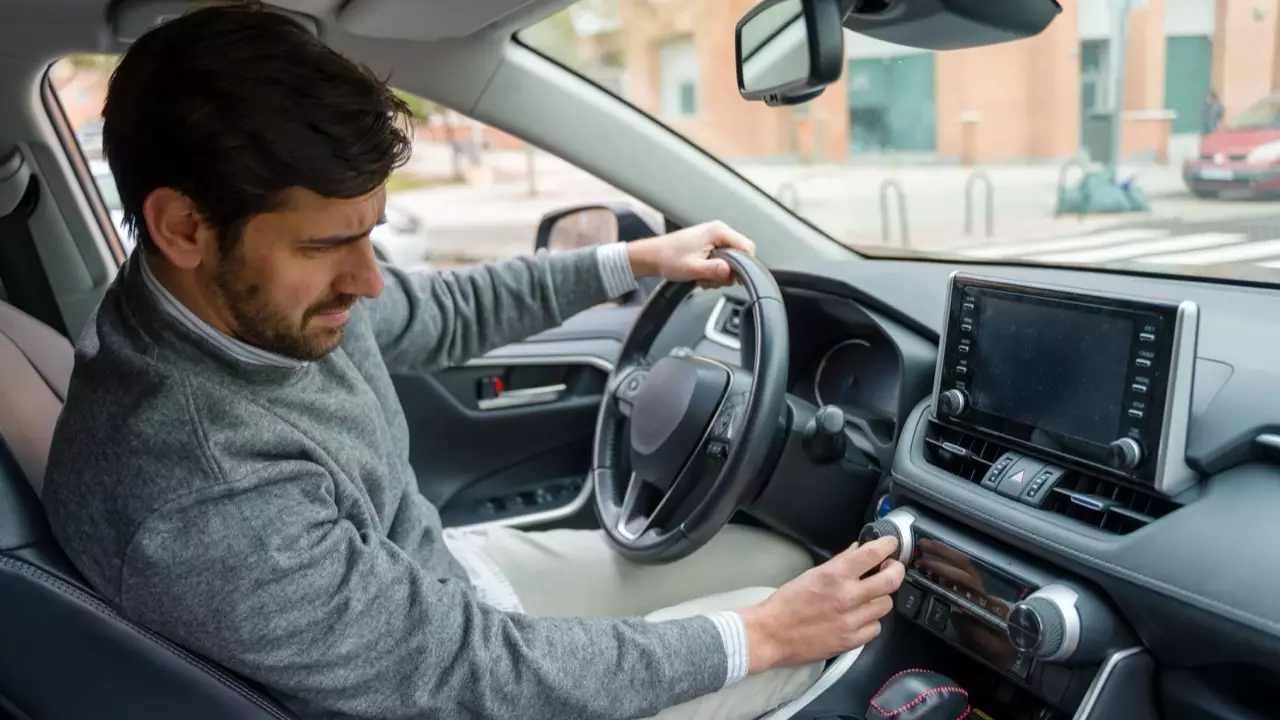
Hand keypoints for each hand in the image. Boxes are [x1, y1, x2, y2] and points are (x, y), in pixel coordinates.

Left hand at [625, 221, 756, 286]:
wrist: (653, 256)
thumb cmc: (668, 258)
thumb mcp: (693, 268)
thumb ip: (715, 270)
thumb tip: (732, 272)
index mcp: (718, 231)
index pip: (747, 247)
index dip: (743, 266)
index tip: (732, 278)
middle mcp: (719, 231)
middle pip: (740, 255)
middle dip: (729, 271)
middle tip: (712, 278)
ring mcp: (714, 237)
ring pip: (731, 259)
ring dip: (719, 273)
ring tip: (703, 276)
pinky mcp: (709, 243)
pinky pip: (722, 259)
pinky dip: (714, 270)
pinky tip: (701, 273)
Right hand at [737, 536, 905, 673]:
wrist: (772, 634)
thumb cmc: (787, 604)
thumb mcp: (812, 574)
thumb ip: (839, 562)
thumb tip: (857, 551)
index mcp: (835, 575)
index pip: (872, 553)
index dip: (887, 545)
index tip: (890, 544)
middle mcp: (847, 596)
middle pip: (891, 580)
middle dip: (895, 570)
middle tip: (891, 568)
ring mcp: (852, 620)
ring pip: (886, 605)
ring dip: (880, 597)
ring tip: (870, 596)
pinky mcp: (852, 640)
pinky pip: (876, 627)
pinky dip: (871, 621)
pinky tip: (860, 617)